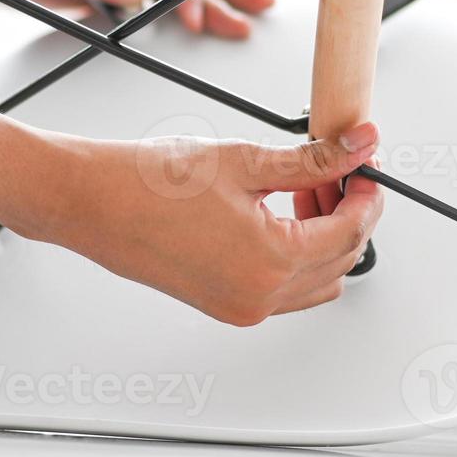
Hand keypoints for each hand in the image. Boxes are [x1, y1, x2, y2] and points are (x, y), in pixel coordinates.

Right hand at [0, 107, 383, 325]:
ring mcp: (240, 307)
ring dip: (322, 240)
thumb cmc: (146, 184)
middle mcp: (259, 297)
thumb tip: (355, 149)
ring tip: (299, 192)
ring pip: (315, 282)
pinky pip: (282, 290)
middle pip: (341, 262)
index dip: (366, 195)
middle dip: (346, 216)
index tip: (363, 168)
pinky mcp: (221, 304)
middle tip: (333, 173)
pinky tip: (272, 214)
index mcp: (270, 262)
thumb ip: (310, 160)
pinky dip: (292, 255)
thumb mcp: (244, 161)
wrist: (89, 202)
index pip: (351, 233)